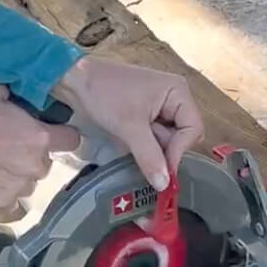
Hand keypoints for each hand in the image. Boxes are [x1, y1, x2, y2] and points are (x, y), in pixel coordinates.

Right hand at [0, 82, 78, 208]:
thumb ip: (15, 93)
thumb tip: (22, 87)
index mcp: (41, 138)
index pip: (71, 139)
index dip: (62, 134)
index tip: (51, 132)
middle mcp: (36, 166)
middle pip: (46, 161)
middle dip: (32, 155)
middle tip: (9, 146)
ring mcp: (20, 188)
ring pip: (28, 182)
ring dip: (18, 175)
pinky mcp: (1, 202)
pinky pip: (10, 199)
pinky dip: (1, 191)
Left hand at [53, 58, 203, 189]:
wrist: (74, 80)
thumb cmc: (104, 94)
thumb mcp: (129, 127)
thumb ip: (150, 156)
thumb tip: (164, 185)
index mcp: (178, 92)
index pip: (192, 129)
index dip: (179, 151)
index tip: (162, 170)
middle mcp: (174, 98)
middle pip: (181, 136)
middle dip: (164, 150)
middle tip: (145, 159)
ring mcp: (159, 107)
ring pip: (166, 140)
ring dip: (151, 149)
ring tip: (131, 146)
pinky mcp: (145, 115)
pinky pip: (153, 138)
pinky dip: (143, 146)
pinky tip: (128, 145)